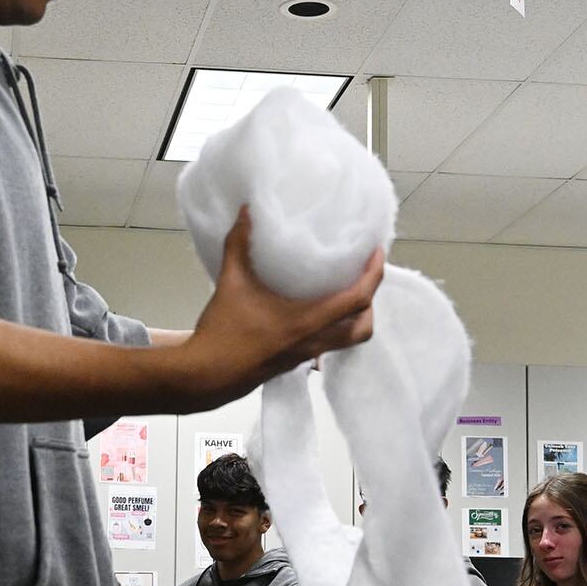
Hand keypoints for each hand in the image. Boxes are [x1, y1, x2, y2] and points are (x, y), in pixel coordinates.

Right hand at [181, 211, 381, 406]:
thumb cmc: (224, 331)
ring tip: (345, 292)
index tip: (377, 252)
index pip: (358, 299)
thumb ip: (239, 244)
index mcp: (308, 321)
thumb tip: (247, 211)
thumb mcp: (231, 282)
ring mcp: (308, 354)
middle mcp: (315, 340)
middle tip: (363, 275)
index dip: (374, 274)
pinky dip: (336, 328)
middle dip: (371, 301)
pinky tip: (318, 310)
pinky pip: (331, 345)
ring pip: (350, 340)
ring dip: (356, 317)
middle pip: (364, 327)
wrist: (209, 374)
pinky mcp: (297, 360)